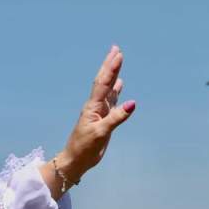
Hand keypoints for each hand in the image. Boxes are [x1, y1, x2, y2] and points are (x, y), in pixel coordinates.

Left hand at [54, 45, 135, 183]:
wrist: (76, 160)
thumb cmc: (84, 148)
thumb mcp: (101, 133)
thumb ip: (116, 118)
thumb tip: (132, 104)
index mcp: (93, 107)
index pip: (103, 84)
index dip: (111, 69)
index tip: (118, 54)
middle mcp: (95, 106)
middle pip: (104, 81)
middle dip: (110, 65)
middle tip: (116, 49)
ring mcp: (99, 111)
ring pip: (108, 88)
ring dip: (113, 74)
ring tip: (117, 60)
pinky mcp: (103, 118)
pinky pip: (111, 100)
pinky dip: (116, 90)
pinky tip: (120, 84)